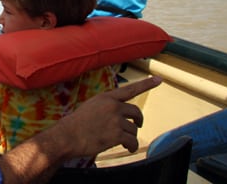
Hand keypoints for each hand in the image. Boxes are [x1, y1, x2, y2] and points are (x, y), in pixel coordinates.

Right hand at [0, 76, 161, 183]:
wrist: (68, 136)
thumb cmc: (76, 123)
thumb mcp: (91, 106)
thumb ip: (106, 106)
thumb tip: (119, 113)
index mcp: (106, 98)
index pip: (130, 89)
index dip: (146, 84)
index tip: (158, 79)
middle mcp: (113, 106)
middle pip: (136, 111)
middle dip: (139, 119)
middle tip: (138, 125)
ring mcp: (115, 120)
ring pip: (134, 128)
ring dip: (130, 136)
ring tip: (123, 141)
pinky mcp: (117, 134)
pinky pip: (132, 140)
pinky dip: (132, 146)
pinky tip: (127, 148)